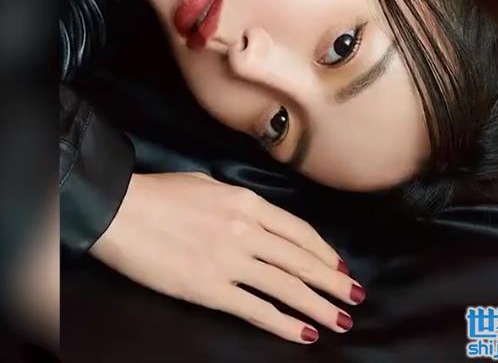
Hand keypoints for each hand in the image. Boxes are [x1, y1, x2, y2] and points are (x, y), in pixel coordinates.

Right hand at [90, 172, 365, 343]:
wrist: (120, 210)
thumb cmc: (162, 193)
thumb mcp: (211, 185)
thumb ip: (242, 203)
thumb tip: (261, 220)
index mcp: (248, 203)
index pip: (300, 232)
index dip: (325, 253)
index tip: (341, 268)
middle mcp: (247, 231)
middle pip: (301, 261)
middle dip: (333, 282)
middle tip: (356, 297)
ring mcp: (230, 261)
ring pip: (287, 287)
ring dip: (318, 305)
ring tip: (341, 319)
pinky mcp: (209, 289)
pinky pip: (256, 309)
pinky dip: (283, 323)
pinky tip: (304, 333)